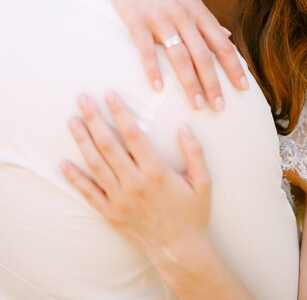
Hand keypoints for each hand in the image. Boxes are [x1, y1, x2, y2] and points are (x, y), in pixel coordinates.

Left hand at [61, 92, 212, 269]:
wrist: (180, 252)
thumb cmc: (193, 214)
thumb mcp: (203, 181)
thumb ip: (195, 152)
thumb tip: (184, 127)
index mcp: (156, 171)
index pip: (132, 134)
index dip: (119, 111)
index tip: (109, 94)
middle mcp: (134, 182)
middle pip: (108, 144)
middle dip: (94, 118)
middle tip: (82, 99)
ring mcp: (120, 199)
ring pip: (96, 164)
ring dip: (82, 140)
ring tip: (72, 121)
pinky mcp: (111, 213)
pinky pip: (89, 193)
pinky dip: (75, 178)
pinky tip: (62, 163)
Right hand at [103, 0, 248, 109]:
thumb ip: (206, 17)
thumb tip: (227, 35)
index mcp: (197, 12)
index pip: (222, 44)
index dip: (234, 67)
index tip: (244, 88)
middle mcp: (184, 16)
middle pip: (204, 55)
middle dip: (214, 83)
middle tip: (219, 108)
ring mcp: (161, 19)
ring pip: (180, 55)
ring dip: (190, 83)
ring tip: (196, 105)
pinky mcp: (137, 20)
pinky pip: (146, 49)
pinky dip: (153, 69)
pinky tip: (158, 88)